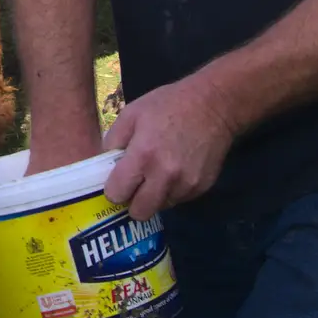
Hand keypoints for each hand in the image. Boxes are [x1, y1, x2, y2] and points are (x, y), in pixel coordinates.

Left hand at [101, 72, 237, 219]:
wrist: (214, 105)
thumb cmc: (167, 105)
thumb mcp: (131, 114)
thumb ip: (113, 142)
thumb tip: (103, 166)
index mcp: (143, 156)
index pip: (117, 195)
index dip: (114, 190)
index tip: (117, 181)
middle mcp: (165, 176)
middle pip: (140, 212)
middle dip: (133, 202)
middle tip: (135, 185)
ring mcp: (186, 184)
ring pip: (161, 207)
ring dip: (155, 196)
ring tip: (157, 172)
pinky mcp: (202, 187)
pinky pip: (179, 199)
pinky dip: (173, 190)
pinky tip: (175, 169)